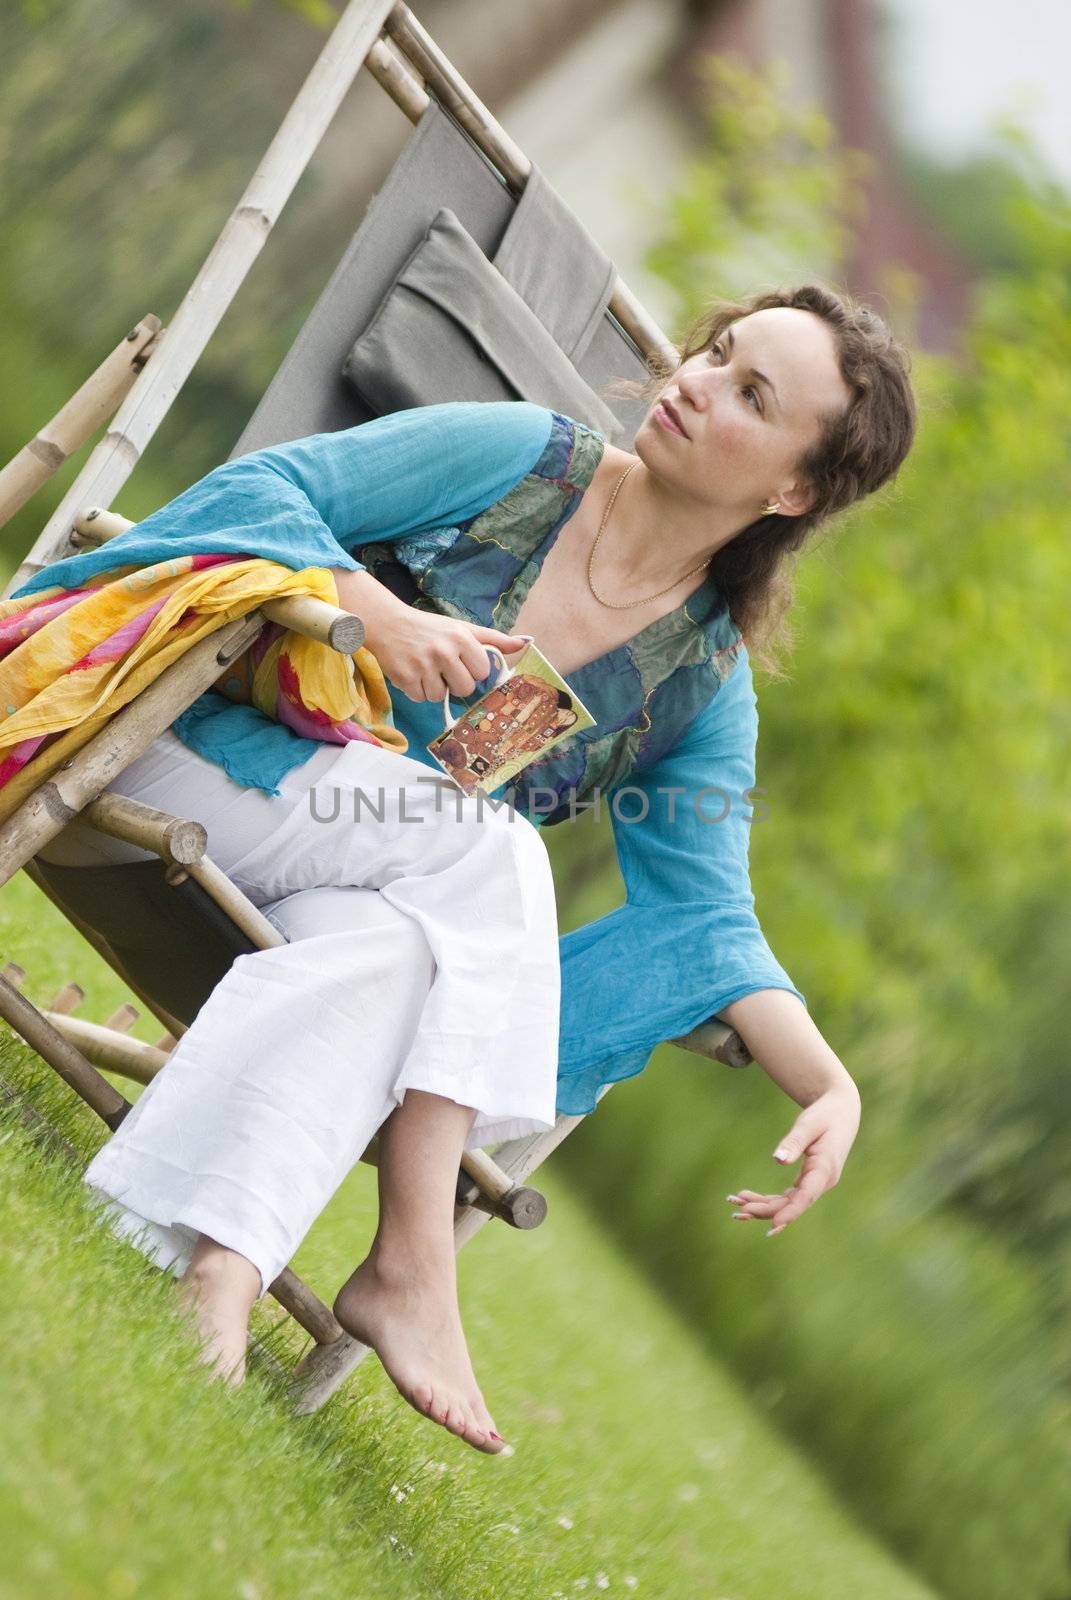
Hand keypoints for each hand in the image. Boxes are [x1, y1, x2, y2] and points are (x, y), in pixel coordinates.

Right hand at [370, 608, 529, 703]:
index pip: (483, 672)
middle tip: (443, 669)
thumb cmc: (431, 628)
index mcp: (462, 638)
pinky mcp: (404, 678)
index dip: (473, 670)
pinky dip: (417, 690)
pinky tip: (412, 673)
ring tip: (426, 670)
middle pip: (464, 689)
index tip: (461, 661)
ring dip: (434, 688)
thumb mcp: (463, 628)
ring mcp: (423, 666)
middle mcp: (444, 651)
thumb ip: (494, 639)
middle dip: (455, 683)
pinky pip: (421, 698)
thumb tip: (527, 642)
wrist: (388, 624)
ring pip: (441, 697)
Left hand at [725, 1083, 860, 1236]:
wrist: (841, 1113)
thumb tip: (778, 1160)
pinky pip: (786, 1196)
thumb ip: (794, 1142)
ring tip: (735, 1202)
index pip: (807, 1196)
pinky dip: (767, 1199)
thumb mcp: (808, 1125)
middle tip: (739, 1209)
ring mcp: (815, 1183)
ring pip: (787, 1202)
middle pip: (793, 1203)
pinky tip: (745, 1197)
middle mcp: (822, 1182)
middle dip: (766, 1209)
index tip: (773, 1224)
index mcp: (826, 1169)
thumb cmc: (825, 1116)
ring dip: (762, 1205)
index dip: (790, 1212)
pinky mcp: (807, 1181)